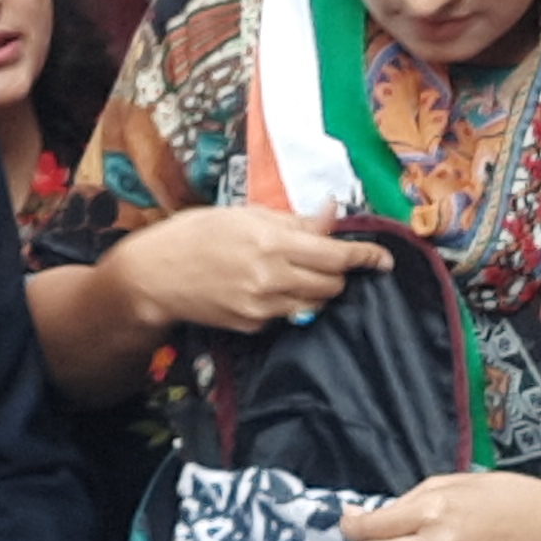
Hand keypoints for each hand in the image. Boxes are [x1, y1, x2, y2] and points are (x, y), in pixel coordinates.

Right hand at [104, 204, 389, 334]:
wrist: (155, 275)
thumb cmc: (197, 234)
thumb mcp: (247, 214)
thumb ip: (296, 220)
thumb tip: (333, 214)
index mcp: (273, 243)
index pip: (338, 256)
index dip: (367, 257)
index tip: (384, 259)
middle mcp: (272, 279)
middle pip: (333, 284)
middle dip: (339, 271)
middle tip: (326, 258)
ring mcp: (263, 307)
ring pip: (315, 304)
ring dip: (318, 288)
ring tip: (296, 271)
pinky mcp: (253, 326)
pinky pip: (288, 315)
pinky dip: (290, 301)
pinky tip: (268, 286)